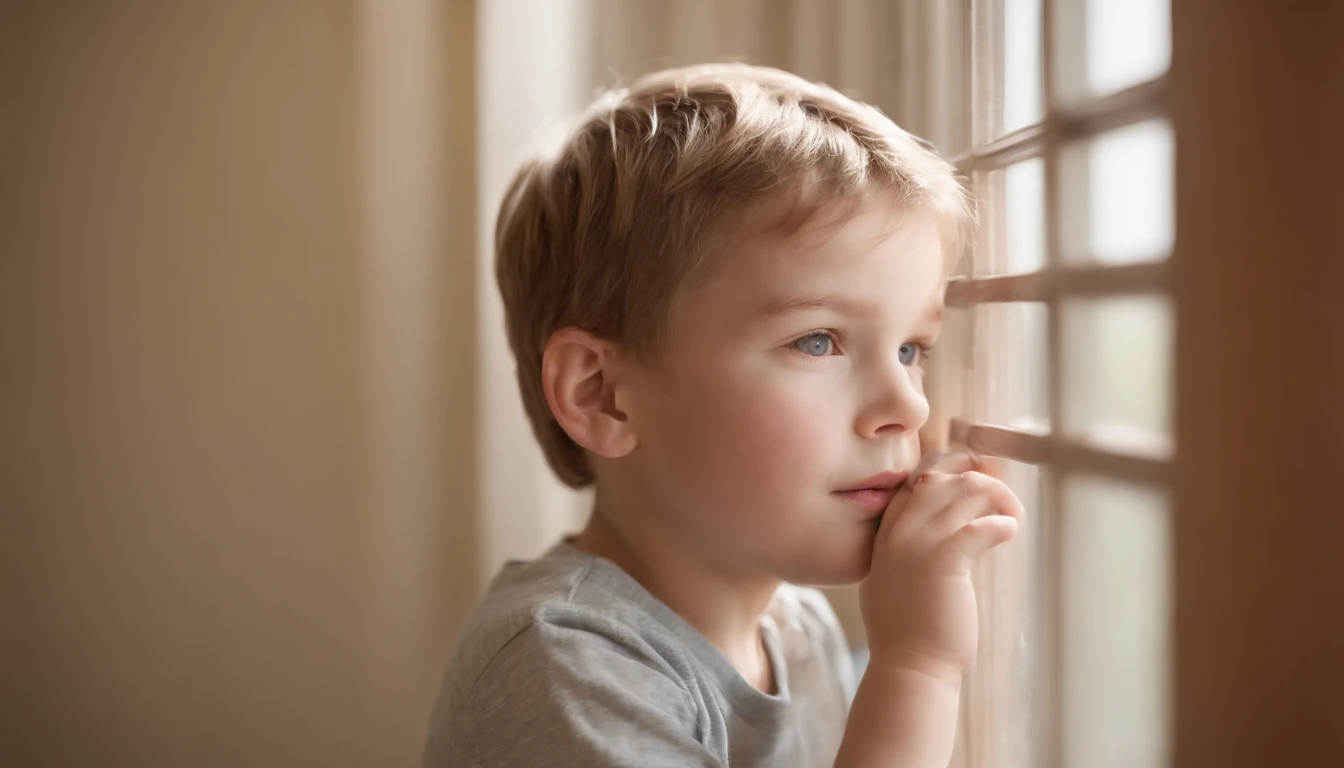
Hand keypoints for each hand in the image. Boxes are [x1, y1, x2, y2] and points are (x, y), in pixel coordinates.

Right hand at [859, 452, 1023, 687]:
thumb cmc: (909, 634)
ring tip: (1013, 514)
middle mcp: (898, 532)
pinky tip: (1010, 532)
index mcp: (886, 535)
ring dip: (996, 496)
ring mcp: (917, 544)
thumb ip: (904, 553)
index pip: (914, 482)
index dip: (947, 474)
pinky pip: (979, 526)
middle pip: (938, 477)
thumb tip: (937, 537)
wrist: (910, 668)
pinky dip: (1001, 524)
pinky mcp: (943, 561)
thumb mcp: (893, 582)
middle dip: (974, 477)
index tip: (976, 482)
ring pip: (961, 491)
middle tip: (1002, 495)